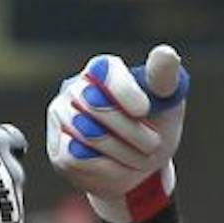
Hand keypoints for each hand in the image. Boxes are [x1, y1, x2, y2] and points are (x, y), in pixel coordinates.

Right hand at [47, 45, 189, 222]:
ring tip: (140, 157)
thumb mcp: (167, 102)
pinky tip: (118, 166)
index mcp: (103, 69)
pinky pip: (78, 158)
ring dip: (125, 152)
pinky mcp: (57, 149)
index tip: (144, 110)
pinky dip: (108, 168)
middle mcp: (76, 88)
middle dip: (133, 131)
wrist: (141, 167)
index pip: (105, 71)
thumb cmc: (154, 126)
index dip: (124, 90)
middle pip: (97, 106)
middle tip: (153, 144)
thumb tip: (166, 53)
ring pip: (89, 134)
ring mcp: (62, 118)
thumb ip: (164, 77)